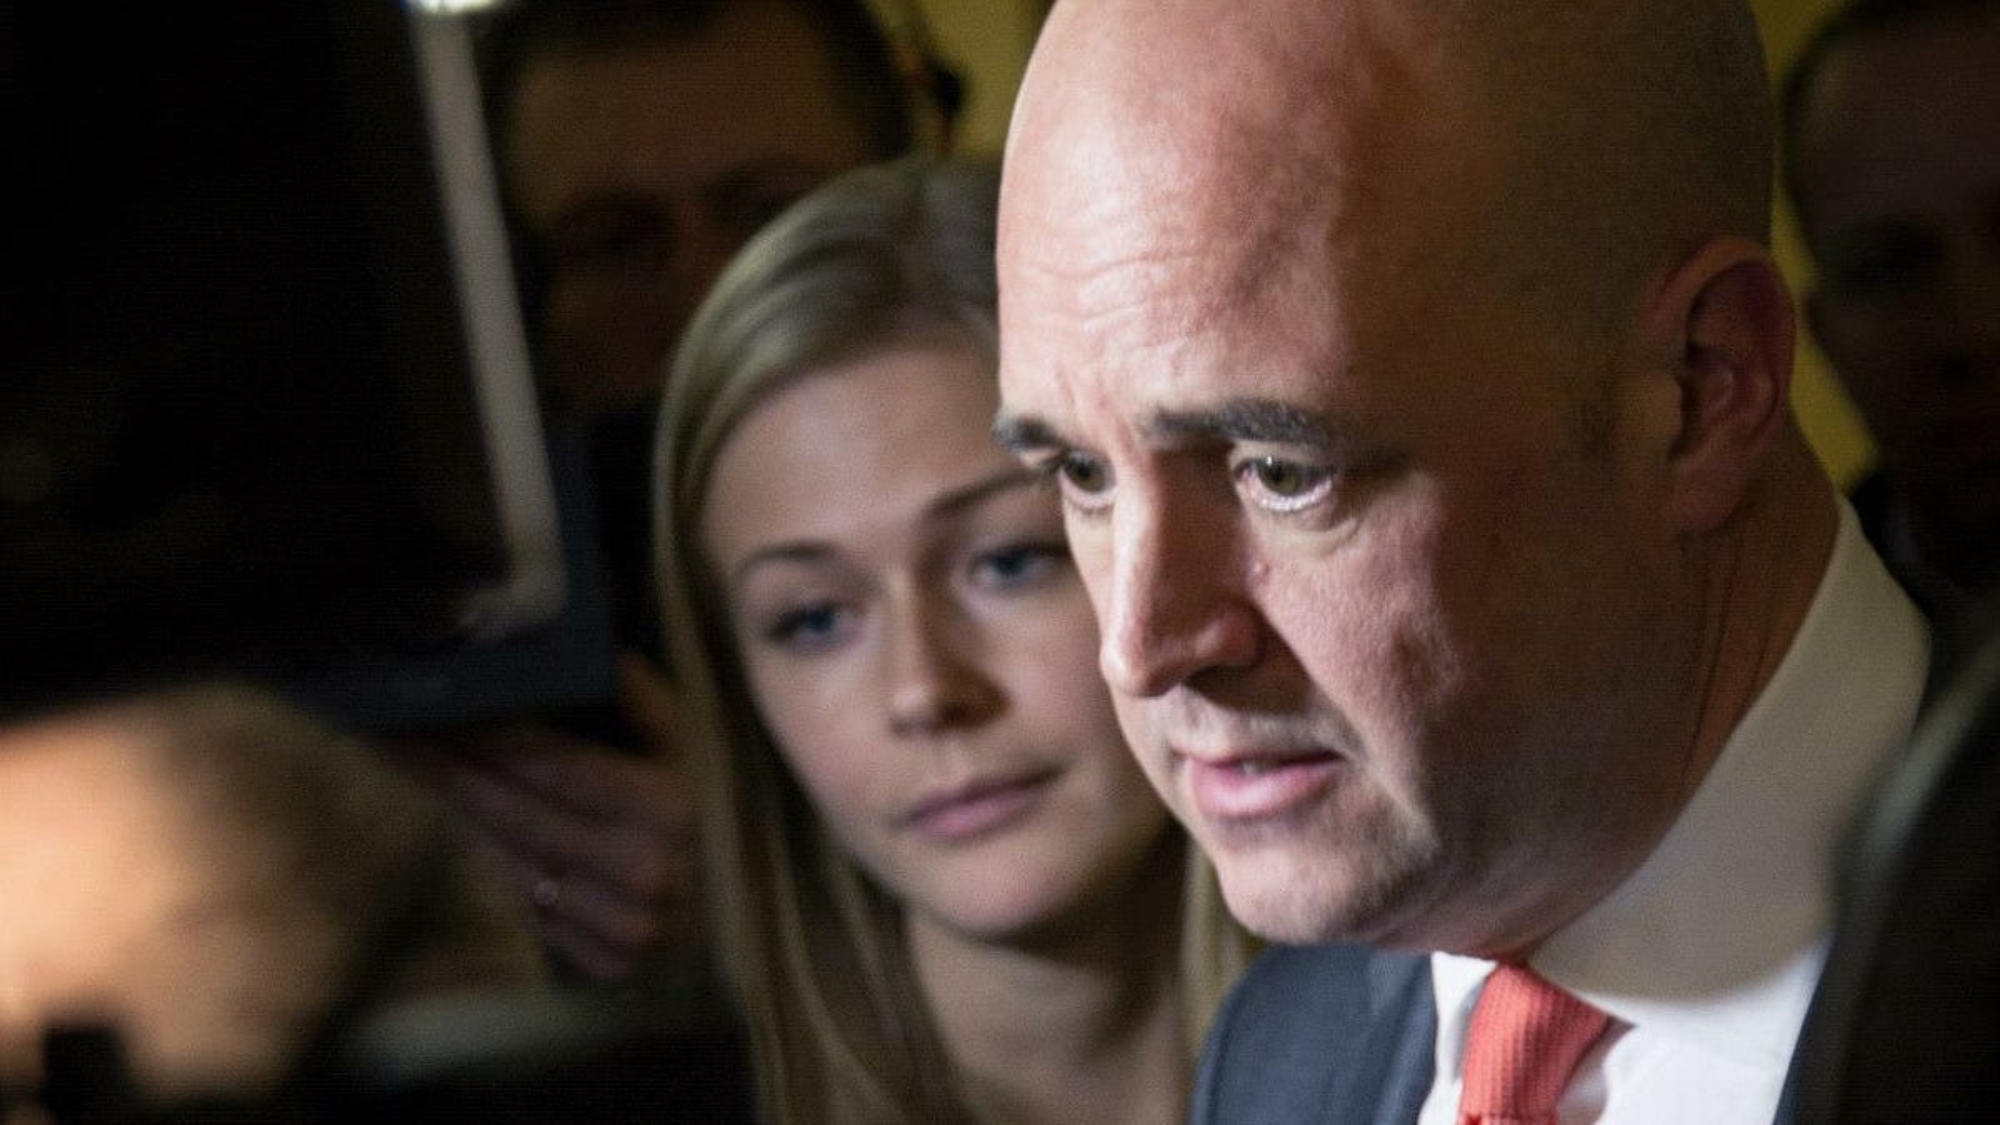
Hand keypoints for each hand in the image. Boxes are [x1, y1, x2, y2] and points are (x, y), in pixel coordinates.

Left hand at [426, 655, 702, 981]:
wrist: (743, 913)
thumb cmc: (706, 811)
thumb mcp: (692, 745)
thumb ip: (645, 699)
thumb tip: (594, 648)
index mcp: (668, 808)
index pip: (554, 765)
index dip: (490, 733)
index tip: (439, 703)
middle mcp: (643, 872)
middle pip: (518, 813)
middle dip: (450, 768)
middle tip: (396, 732)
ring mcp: (621, 927)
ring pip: (512, 862)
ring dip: (456, 814)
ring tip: (413, 767)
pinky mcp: (603, 964)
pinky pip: (525, 905)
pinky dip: (487, 862)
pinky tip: (456, 824)